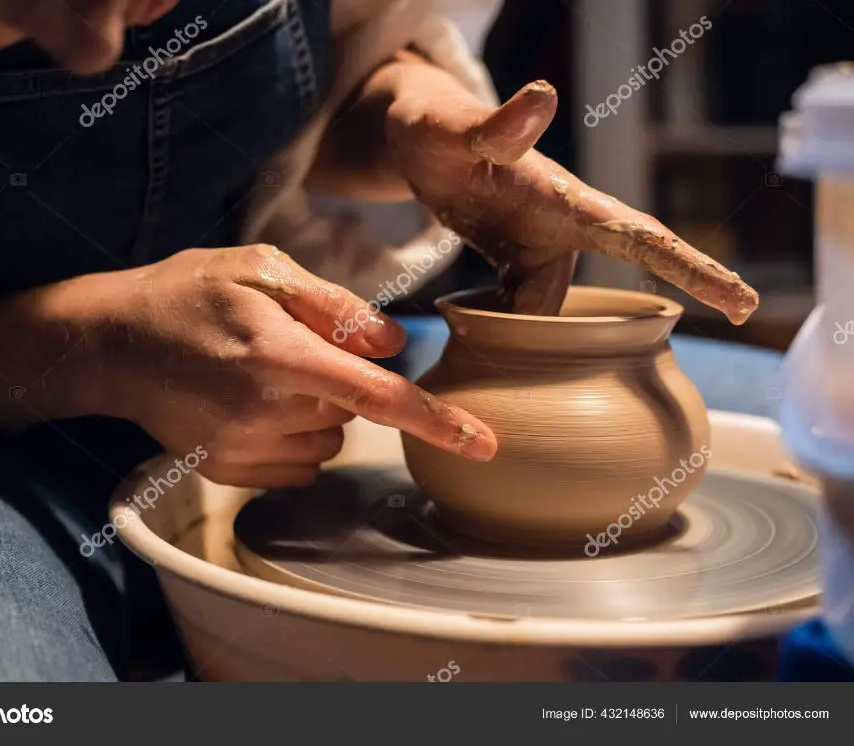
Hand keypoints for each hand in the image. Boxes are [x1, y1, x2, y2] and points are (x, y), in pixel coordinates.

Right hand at [84, 245, 497, 487]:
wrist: (110, 344)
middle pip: (352, 413)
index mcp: (280, 356)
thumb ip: (337, 307)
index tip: (484, 446)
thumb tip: (398, 346)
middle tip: (284, 345)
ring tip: (257, 371)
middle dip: (338, 380)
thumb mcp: (261, 269)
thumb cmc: (188, 293)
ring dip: (315, 409)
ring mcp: (244, 450)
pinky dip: (292, 434)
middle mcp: (265, 413)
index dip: (437, 421)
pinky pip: (298, 462)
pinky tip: (248, 402)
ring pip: (328, 440)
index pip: (378, 398)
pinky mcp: (230, 471)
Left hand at [382, 53, 757, 323]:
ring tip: (520, 362)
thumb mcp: (457, 131)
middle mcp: (564, 223)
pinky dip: (518, 326)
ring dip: (549, 330)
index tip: (743, 301)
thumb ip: (498, 125)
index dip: (693, 268)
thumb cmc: (436, 130)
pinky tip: (493, 350)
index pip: (642, 237)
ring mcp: (540, 242)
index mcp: (566, 201)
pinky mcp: (513, 257)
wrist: (415, 141)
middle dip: (678, 295)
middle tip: (736, 317)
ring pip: (558, 301)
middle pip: (622, 273)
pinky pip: (526, 302)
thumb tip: (543, 94)